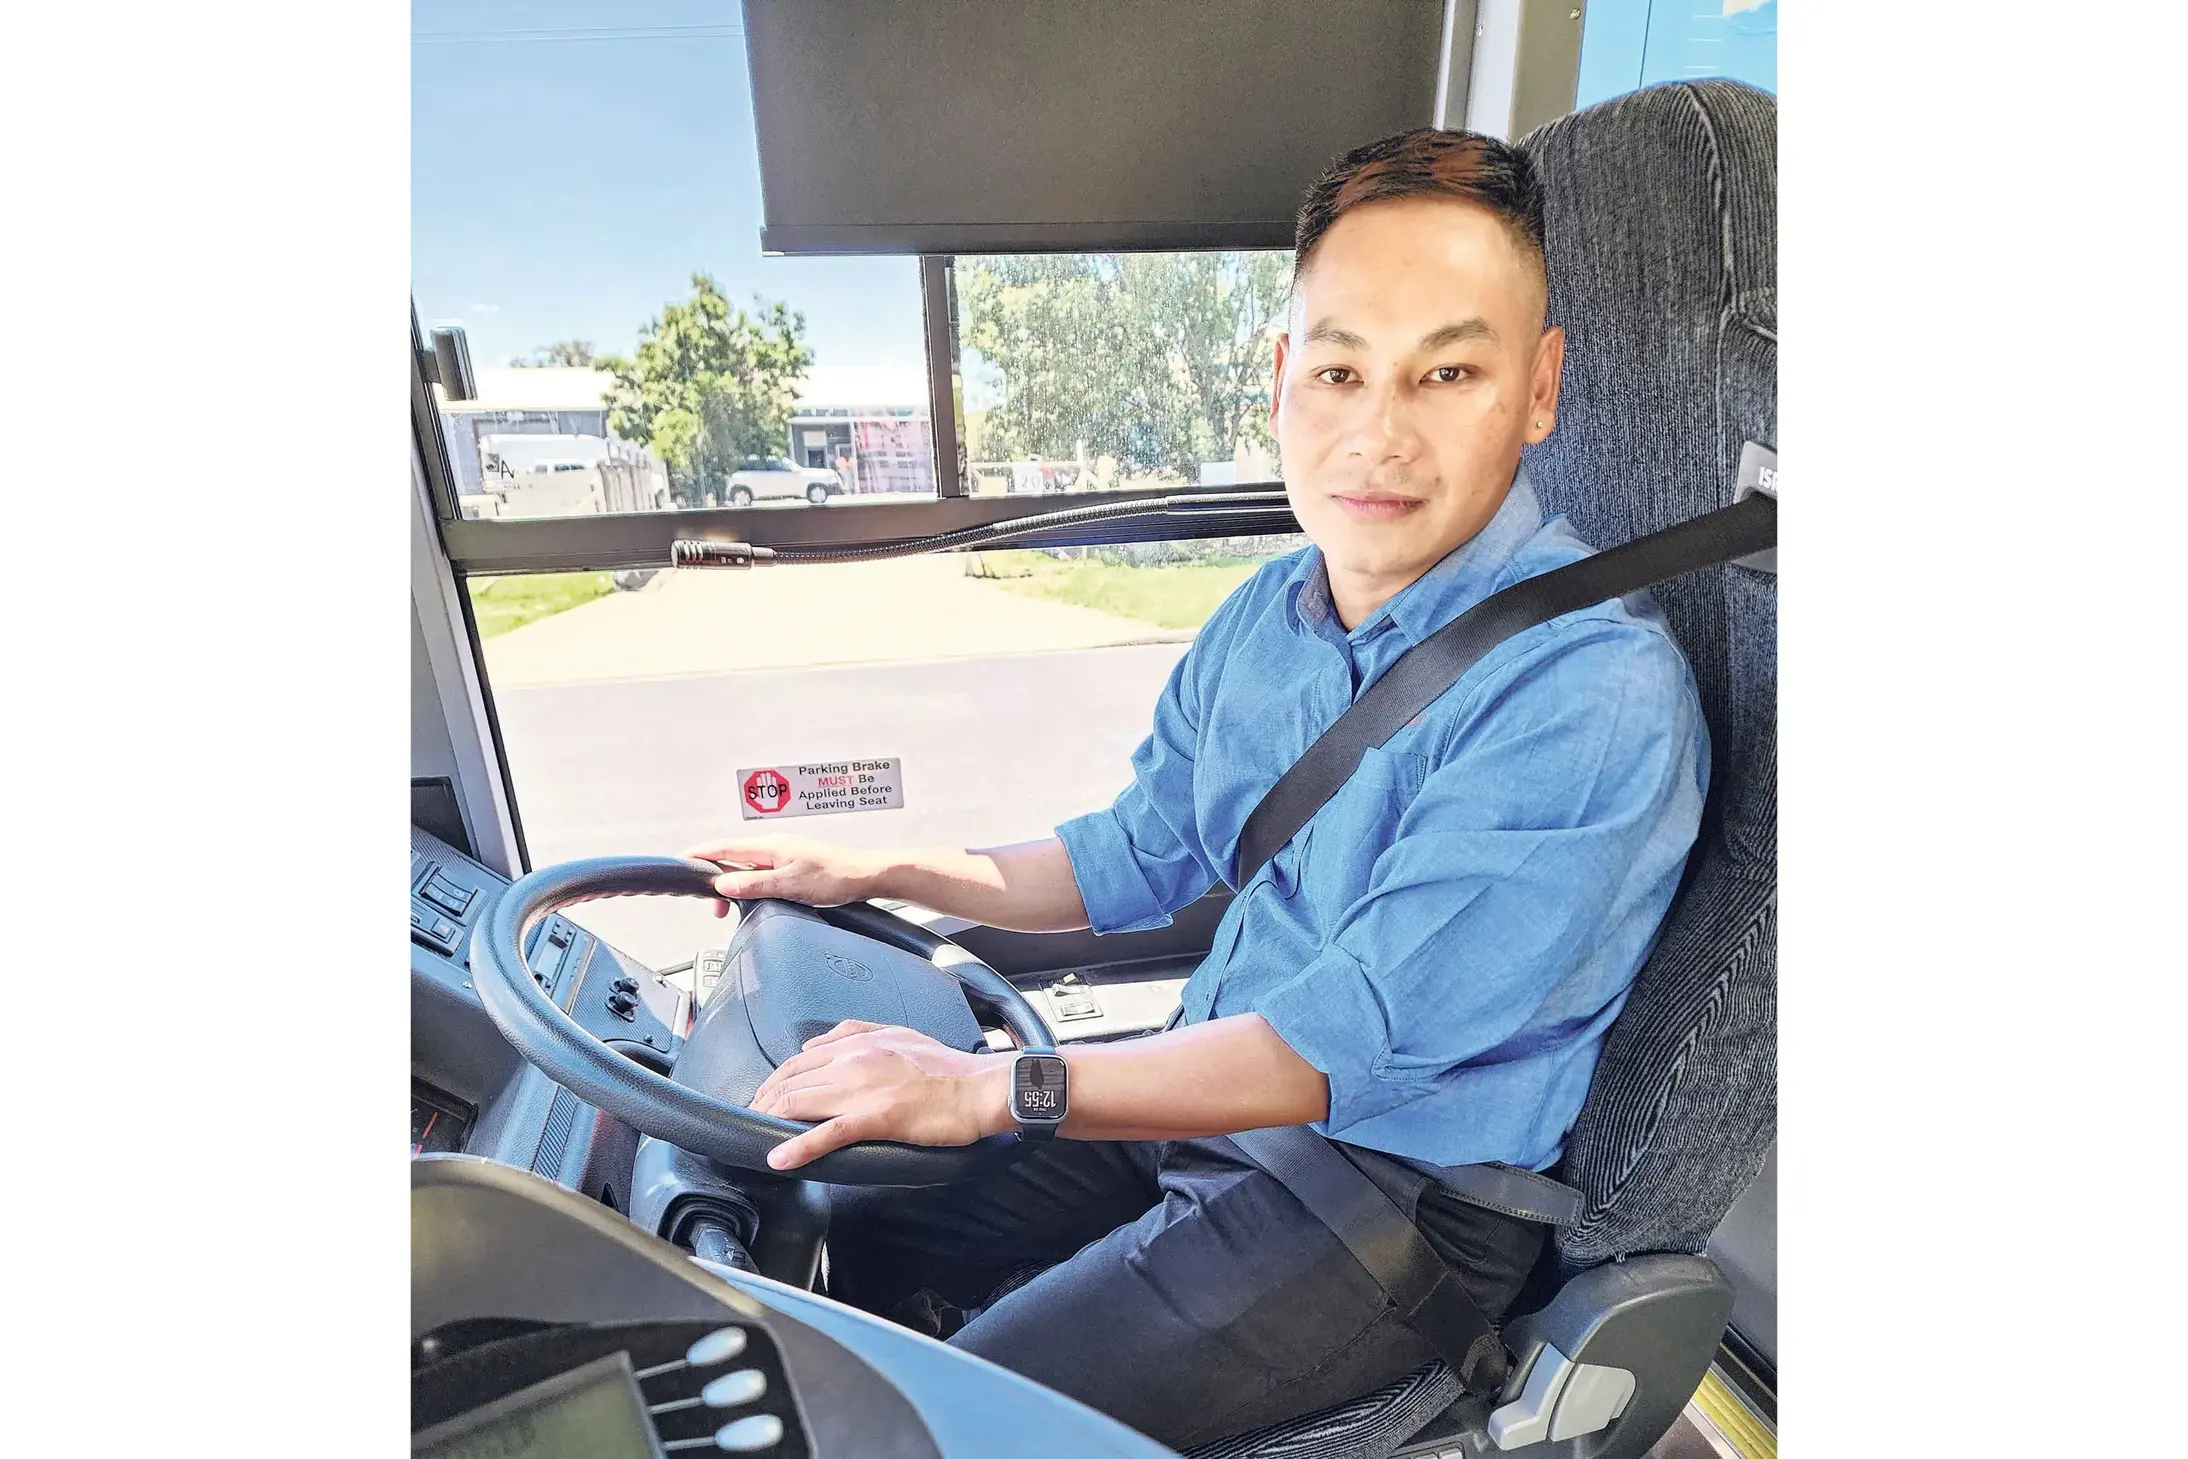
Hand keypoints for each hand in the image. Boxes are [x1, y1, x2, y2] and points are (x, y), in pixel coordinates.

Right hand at [682, 834, 887, 916]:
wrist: (866, 876)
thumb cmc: (834, 878)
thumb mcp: (789, 885)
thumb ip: (753, 885)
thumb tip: (721, 885)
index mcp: (769, 846)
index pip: (724, 848)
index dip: (700, 854)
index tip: (680, 860)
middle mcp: (774, 847)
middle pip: (733, 861)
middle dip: (717, 881)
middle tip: (712, 908)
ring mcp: (784, 856)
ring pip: (748, 870)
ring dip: (736, 887)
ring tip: (730, 910)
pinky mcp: (793, 867)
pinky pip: (762, 874)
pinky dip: (751, 888)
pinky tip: (754, 901)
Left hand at [748, 1019, 1010, 1169]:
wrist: (978, 1088)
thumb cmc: (946, 1066)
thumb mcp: (897, 1034)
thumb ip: (855, 1033)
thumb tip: (815, 1044)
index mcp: (859, 1041)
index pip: (800, 1060)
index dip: (774, 1081)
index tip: (763, 1096)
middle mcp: (853, 1060)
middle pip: (791, 1081)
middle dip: (764, 1101)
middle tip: (752, 1119)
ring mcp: (862, 1089)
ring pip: (800, 1103)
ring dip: (770, 1120)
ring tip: (755, 1134)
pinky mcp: (875, 1118)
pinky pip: (827, 1133)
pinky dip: (799, 1147)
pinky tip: (779, 1158)